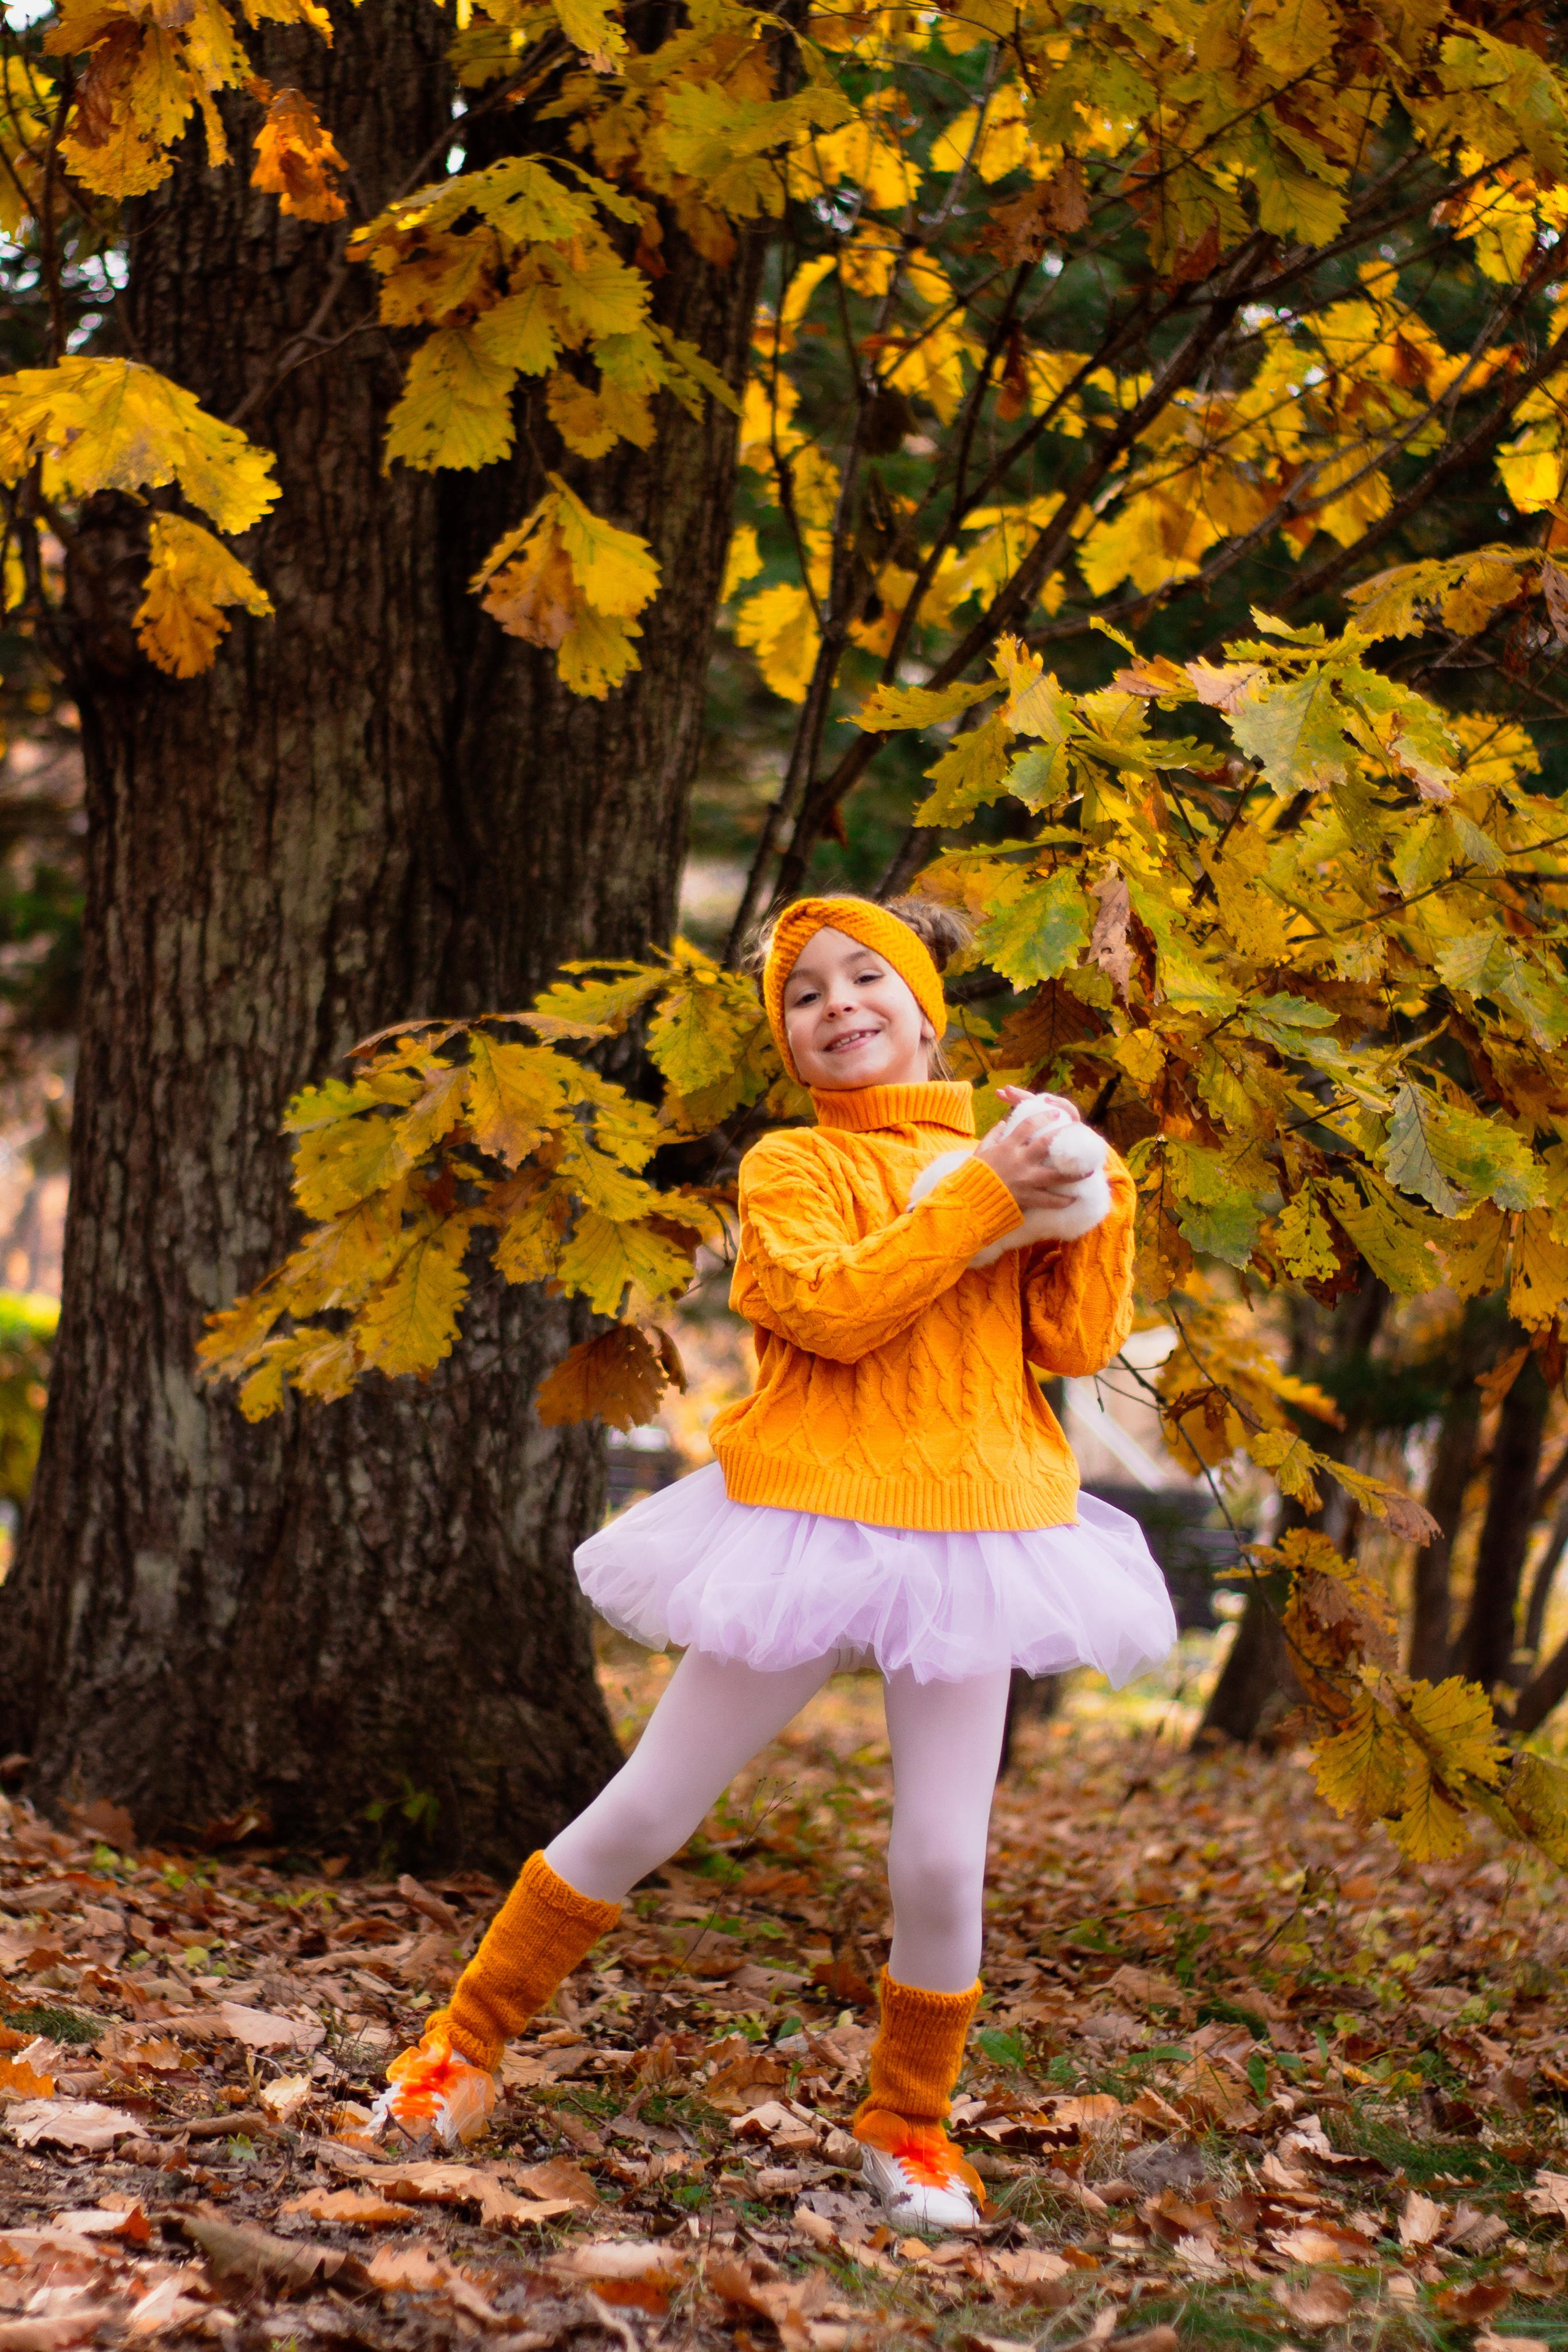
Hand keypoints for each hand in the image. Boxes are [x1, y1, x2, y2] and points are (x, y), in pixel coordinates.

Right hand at [975, 1089, 1085, 1214]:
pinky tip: (1072, 1199)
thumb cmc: (973, 1175)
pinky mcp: (1027, 1197)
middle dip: (1063, 1136)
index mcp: (1007, 1147)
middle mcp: (1019, 1161)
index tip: (1055, 1113)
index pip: (1027, 1126)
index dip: (1043, 1117)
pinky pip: (1049, 1200)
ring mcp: (1025, 1180)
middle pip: (1046, 1144)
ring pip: (1055, 1174)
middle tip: (1077, 1132)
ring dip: (1074, 1173)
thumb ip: (993, 1136)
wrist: (968, 1201)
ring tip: (1089, 1170)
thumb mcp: (980, 1151)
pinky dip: (1061, 1200)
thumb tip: (1003, 1123)